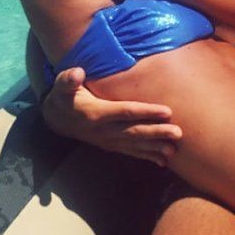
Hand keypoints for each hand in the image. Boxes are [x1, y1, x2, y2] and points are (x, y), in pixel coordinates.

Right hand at [42, 67, 182, 166]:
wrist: (56, 118)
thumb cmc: (64, 96)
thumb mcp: (62, 85)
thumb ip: (69, 79)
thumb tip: (77, 73)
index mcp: (96, 113)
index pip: (126, 112)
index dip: (146, 111)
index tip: (167, 111)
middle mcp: (103, 130)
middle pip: (134, 132)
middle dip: (157, 133)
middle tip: (178, 133)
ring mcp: (107, 140)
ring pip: (135, 145)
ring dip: (155, 148)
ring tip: (174, 151)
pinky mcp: (110, 145)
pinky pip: (131, 152)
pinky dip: (147, 157)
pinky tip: (163, 161)